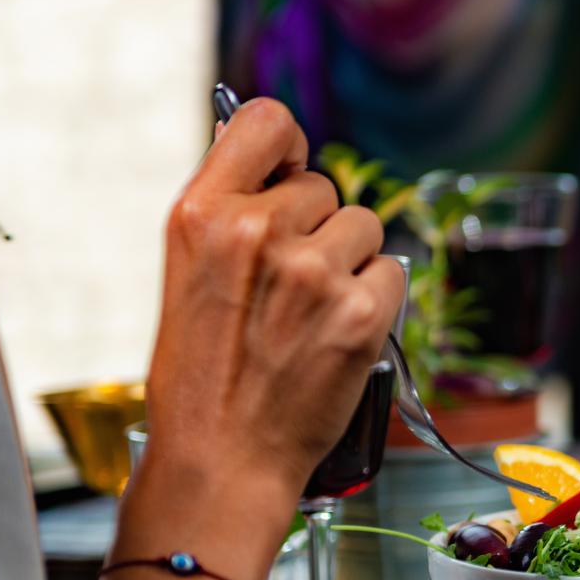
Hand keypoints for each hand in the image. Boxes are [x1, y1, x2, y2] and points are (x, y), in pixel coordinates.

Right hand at [141, 99, 402, 508]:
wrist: (221, 459)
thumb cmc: (202, 376)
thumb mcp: (188, 273)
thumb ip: (231, 211)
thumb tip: (276, 157)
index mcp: (202, 213)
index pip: (267, 120)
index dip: (288, 147)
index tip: (288, 177)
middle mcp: (257, 230)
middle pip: (324, 187)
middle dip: (316, 228)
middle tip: (287, 289)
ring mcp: (314, 271)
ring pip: (363, 228)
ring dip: (349, 264)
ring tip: (309, 315)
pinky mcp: (361, 311)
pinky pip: (392, 272)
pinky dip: (375, 301)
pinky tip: (338, 335)